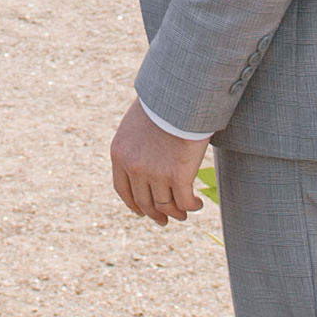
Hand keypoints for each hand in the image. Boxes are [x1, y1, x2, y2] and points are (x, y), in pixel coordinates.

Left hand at [111, 97, 208, 223]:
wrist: (179, 96)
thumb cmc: (161, 104)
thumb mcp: (135, 124)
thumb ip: (135, 146)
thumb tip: (144, 160)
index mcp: (119, 154)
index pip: (123, 190)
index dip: (133, 205)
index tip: (142, 212)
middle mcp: (134, 168)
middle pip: (144, 202)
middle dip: (155, 214)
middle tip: (163, 220)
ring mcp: (156, 174)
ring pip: (166, 205)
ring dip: (176, 213)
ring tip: (183, 214)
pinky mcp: (179, 176)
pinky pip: (185, 201)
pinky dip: (192, 206)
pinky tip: (197, 204)